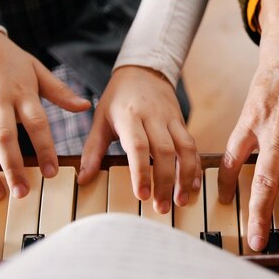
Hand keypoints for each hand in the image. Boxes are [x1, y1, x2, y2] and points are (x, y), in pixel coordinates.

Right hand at [0, 31, 90, 199]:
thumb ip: (60, 92)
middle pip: (5, 138)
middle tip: (23, 192)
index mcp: (23, 93)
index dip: (45, 149)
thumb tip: (85, 106)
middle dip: (13, 168)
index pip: (37, 124)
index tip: (51, 173)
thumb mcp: (38, 71)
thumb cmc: (11, 61)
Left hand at [79, 66, 200, 212]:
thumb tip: (83, 179)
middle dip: (165, 181)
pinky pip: (192, 145)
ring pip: (185, 148)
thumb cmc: (118, 98)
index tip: (142, 195)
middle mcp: (154, 117)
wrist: (144, 70)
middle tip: (161, 208)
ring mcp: (171, 119)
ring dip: (185, 176)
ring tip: (181, 201)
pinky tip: (192, 185)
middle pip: (165, 151)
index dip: (142, 172)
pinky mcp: (182, 123)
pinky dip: (194, 166)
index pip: (139, 146)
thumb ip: (92, 150)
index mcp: (130, 116)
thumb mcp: (100, 119)